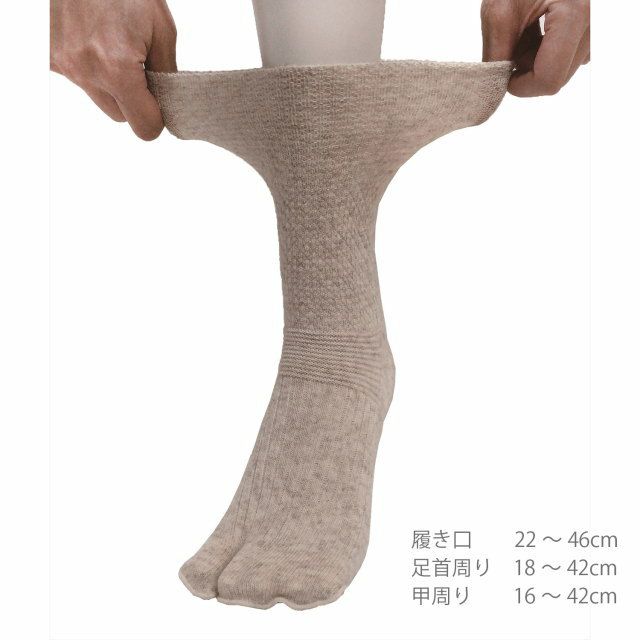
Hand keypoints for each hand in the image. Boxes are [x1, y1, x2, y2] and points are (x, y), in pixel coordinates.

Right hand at [50, 0, 176, 139]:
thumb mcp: (161, 29)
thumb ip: (167, 74)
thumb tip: (169, 103)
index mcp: (116, 69)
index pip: (145, 127)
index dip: (157, 117)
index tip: (160, 101)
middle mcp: (85, 72)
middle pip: (121, 116)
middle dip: (134, 100)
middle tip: (139, 67)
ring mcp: (63, 65)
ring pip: (100, 99)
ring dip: (112, 84)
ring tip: (115, 48)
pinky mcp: (50, 58)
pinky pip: (80, 79)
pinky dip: (92, 68)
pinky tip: (95, 41)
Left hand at [481, 0, 589, 96]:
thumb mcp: (499, 10)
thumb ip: (496, 55)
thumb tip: (495, 88)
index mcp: (576, 14)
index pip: (549, 79)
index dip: (521, 87)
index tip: (504, 75)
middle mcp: (595, 22)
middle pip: (557, 77)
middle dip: (528, 70)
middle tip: (512, 44)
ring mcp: (598, 25)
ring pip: (563, 67)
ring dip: (537, 59)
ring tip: (525, 30)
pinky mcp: (593, 25)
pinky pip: (570, 53)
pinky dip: (547, 48)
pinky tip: (537, 28)